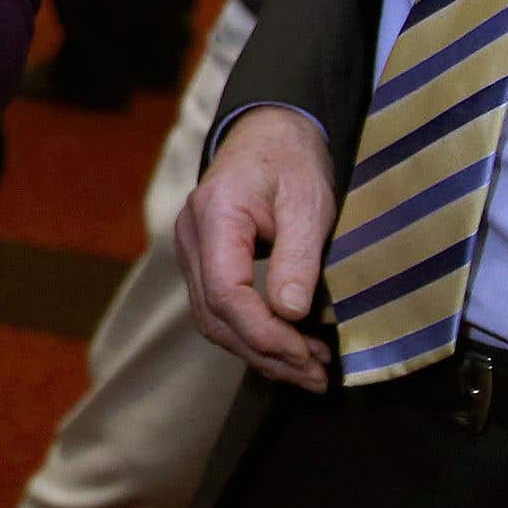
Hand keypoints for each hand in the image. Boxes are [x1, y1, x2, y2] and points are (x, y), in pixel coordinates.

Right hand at [173, 105, 337, 391]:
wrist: (270, 132)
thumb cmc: (292, 159)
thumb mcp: (308, 201)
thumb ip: (297, 257)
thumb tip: (291, 314)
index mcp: (215, 215)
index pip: (227, 293)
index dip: (264, 333)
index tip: (306, 354)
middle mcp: (191, 236)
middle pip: (215, 316)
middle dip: (266, 354)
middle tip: (315, 376)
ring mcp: (192, 251)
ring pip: (213, 320)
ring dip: (260, 352)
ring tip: (309, 369)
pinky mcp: (204, 262)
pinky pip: (219, 309)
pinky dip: (252, 335)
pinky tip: (289, 347)